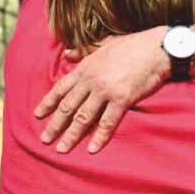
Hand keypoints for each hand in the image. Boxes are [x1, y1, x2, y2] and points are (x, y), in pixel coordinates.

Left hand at [35, 26, 171, 152]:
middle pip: (68, 106)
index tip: (37, 115)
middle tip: (44, 139)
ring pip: (83, 117)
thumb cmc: (133, 44)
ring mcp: (105, 90)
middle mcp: (91, 80)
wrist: (157, 48)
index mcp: (86, 68)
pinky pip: (108, 122)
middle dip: (54, 124)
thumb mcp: (104, 43)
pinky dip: (99, 137)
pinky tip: (92, 149)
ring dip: (71, 135)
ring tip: (61, 149)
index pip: (61, 88)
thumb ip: (84, 51)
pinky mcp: (122, 99)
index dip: (48, 103)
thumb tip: (67, 53)